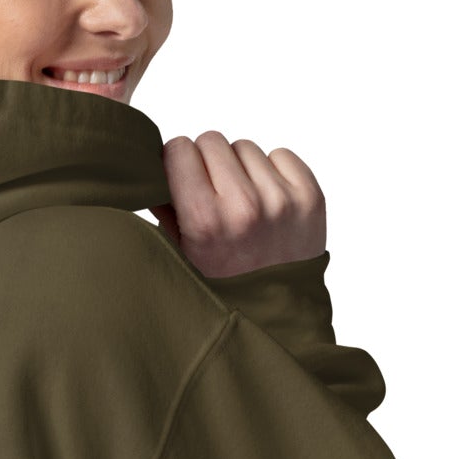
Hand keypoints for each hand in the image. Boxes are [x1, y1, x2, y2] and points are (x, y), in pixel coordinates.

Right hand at [150, 131, 326, 278]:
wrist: (277, 318)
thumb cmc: (222, 287)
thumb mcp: (179, 256)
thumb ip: (163, 209)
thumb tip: (149, 168)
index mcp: (205, 220)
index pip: (179, 149)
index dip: (177, 163)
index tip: (181, 180)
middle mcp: (244, 205)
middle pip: (212, 141)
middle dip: (207, 163)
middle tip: (213, 194)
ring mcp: (281, 200)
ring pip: (246, 147)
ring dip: (240, 168)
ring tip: (243, 204)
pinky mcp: (310, 198)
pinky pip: (281, 154)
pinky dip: (272, 171)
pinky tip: (268, 202)